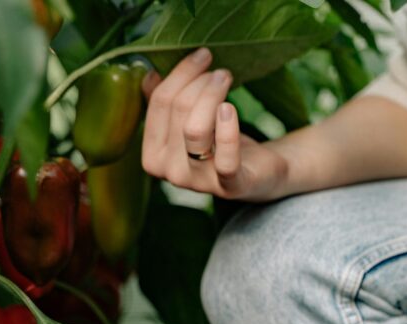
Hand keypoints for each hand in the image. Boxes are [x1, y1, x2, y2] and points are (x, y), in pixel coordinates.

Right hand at [140, 48, 291, 201]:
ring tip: (227, 80)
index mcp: (152, 156)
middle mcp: (169, 173)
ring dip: (213, 96)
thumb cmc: (220, 142)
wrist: (259, 171)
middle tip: (220, 71)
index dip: (181, 73)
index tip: (203, 55)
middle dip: (200, 82)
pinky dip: (228, 130)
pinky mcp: (231, 186)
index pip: (159, 104)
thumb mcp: (189, 119)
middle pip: (177, 111)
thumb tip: (148, 74)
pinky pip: (225, 158)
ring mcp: (198, 183)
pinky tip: (230, 109)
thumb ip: (165, 102)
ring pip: (196, 129)